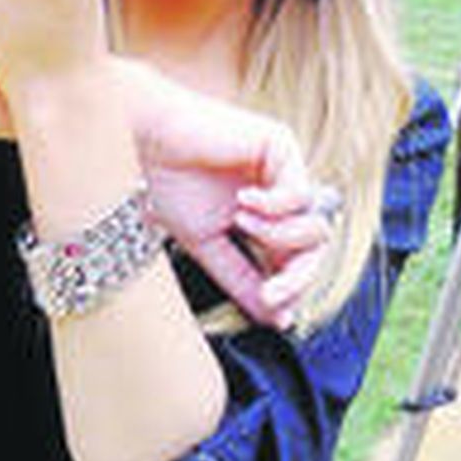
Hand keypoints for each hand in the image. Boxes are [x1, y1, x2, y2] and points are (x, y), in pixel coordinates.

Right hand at [127, 65, 334, 328]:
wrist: (145, 141)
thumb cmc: (168, 184)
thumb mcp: (207, 245)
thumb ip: (243, 279)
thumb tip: (278, 318)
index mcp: (265, 216)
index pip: (298, 258)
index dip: (293, 287)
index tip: (273, 308)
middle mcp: (280, 191)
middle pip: (316, 245)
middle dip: (299, 276)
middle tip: (270, 293)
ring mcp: (283, 167)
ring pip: (316, 222)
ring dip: (280, 237)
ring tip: (241, 224)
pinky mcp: (281, 144)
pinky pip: (299, 192)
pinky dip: (274, 207)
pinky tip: (243, 201)